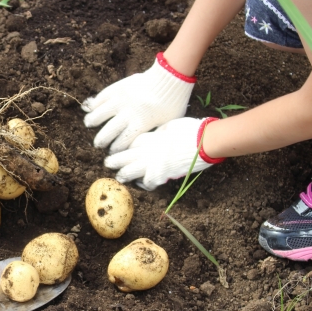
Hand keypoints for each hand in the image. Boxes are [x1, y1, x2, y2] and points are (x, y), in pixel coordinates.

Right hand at [82, 53, 195, 153]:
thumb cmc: (172, 102)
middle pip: (109, 131)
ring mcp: (122, 99)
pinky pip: (102, 97)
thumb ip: (156, 134)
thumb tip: (146, 145)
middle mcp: (128, 113)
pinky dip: (95, 103)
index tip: (112, 151)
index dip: (116, 148)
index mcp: (141, 123)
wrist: (171, 77)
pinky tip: (91, 108)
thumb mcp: (169, 123)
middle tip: (98, 144)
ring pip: (101, 113)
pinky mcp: (119, 87)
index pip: (123, 141)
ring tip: (88, 124)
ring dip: (92, 120)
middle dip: (101, 140)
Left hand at [105, 117, 222, 190]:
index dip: (125, 147)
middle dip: (115, 160)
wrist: (204, 140)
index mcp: (150, 136)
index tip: (120, 149)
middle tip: (107, 163)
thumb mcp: (171, 125)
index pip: (131, 143)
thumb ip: (161, 131)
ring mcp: (152, 162)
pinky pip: (148, 182)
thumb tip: (159, 134)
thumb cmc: (192, 129)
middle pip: (124, 156)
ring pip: (130, 170)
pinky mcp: (161, 174)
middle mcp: (147, 149)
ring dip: (124, 174)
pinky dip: (145, 185)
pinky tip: (142, 185)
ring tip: (119, 177)